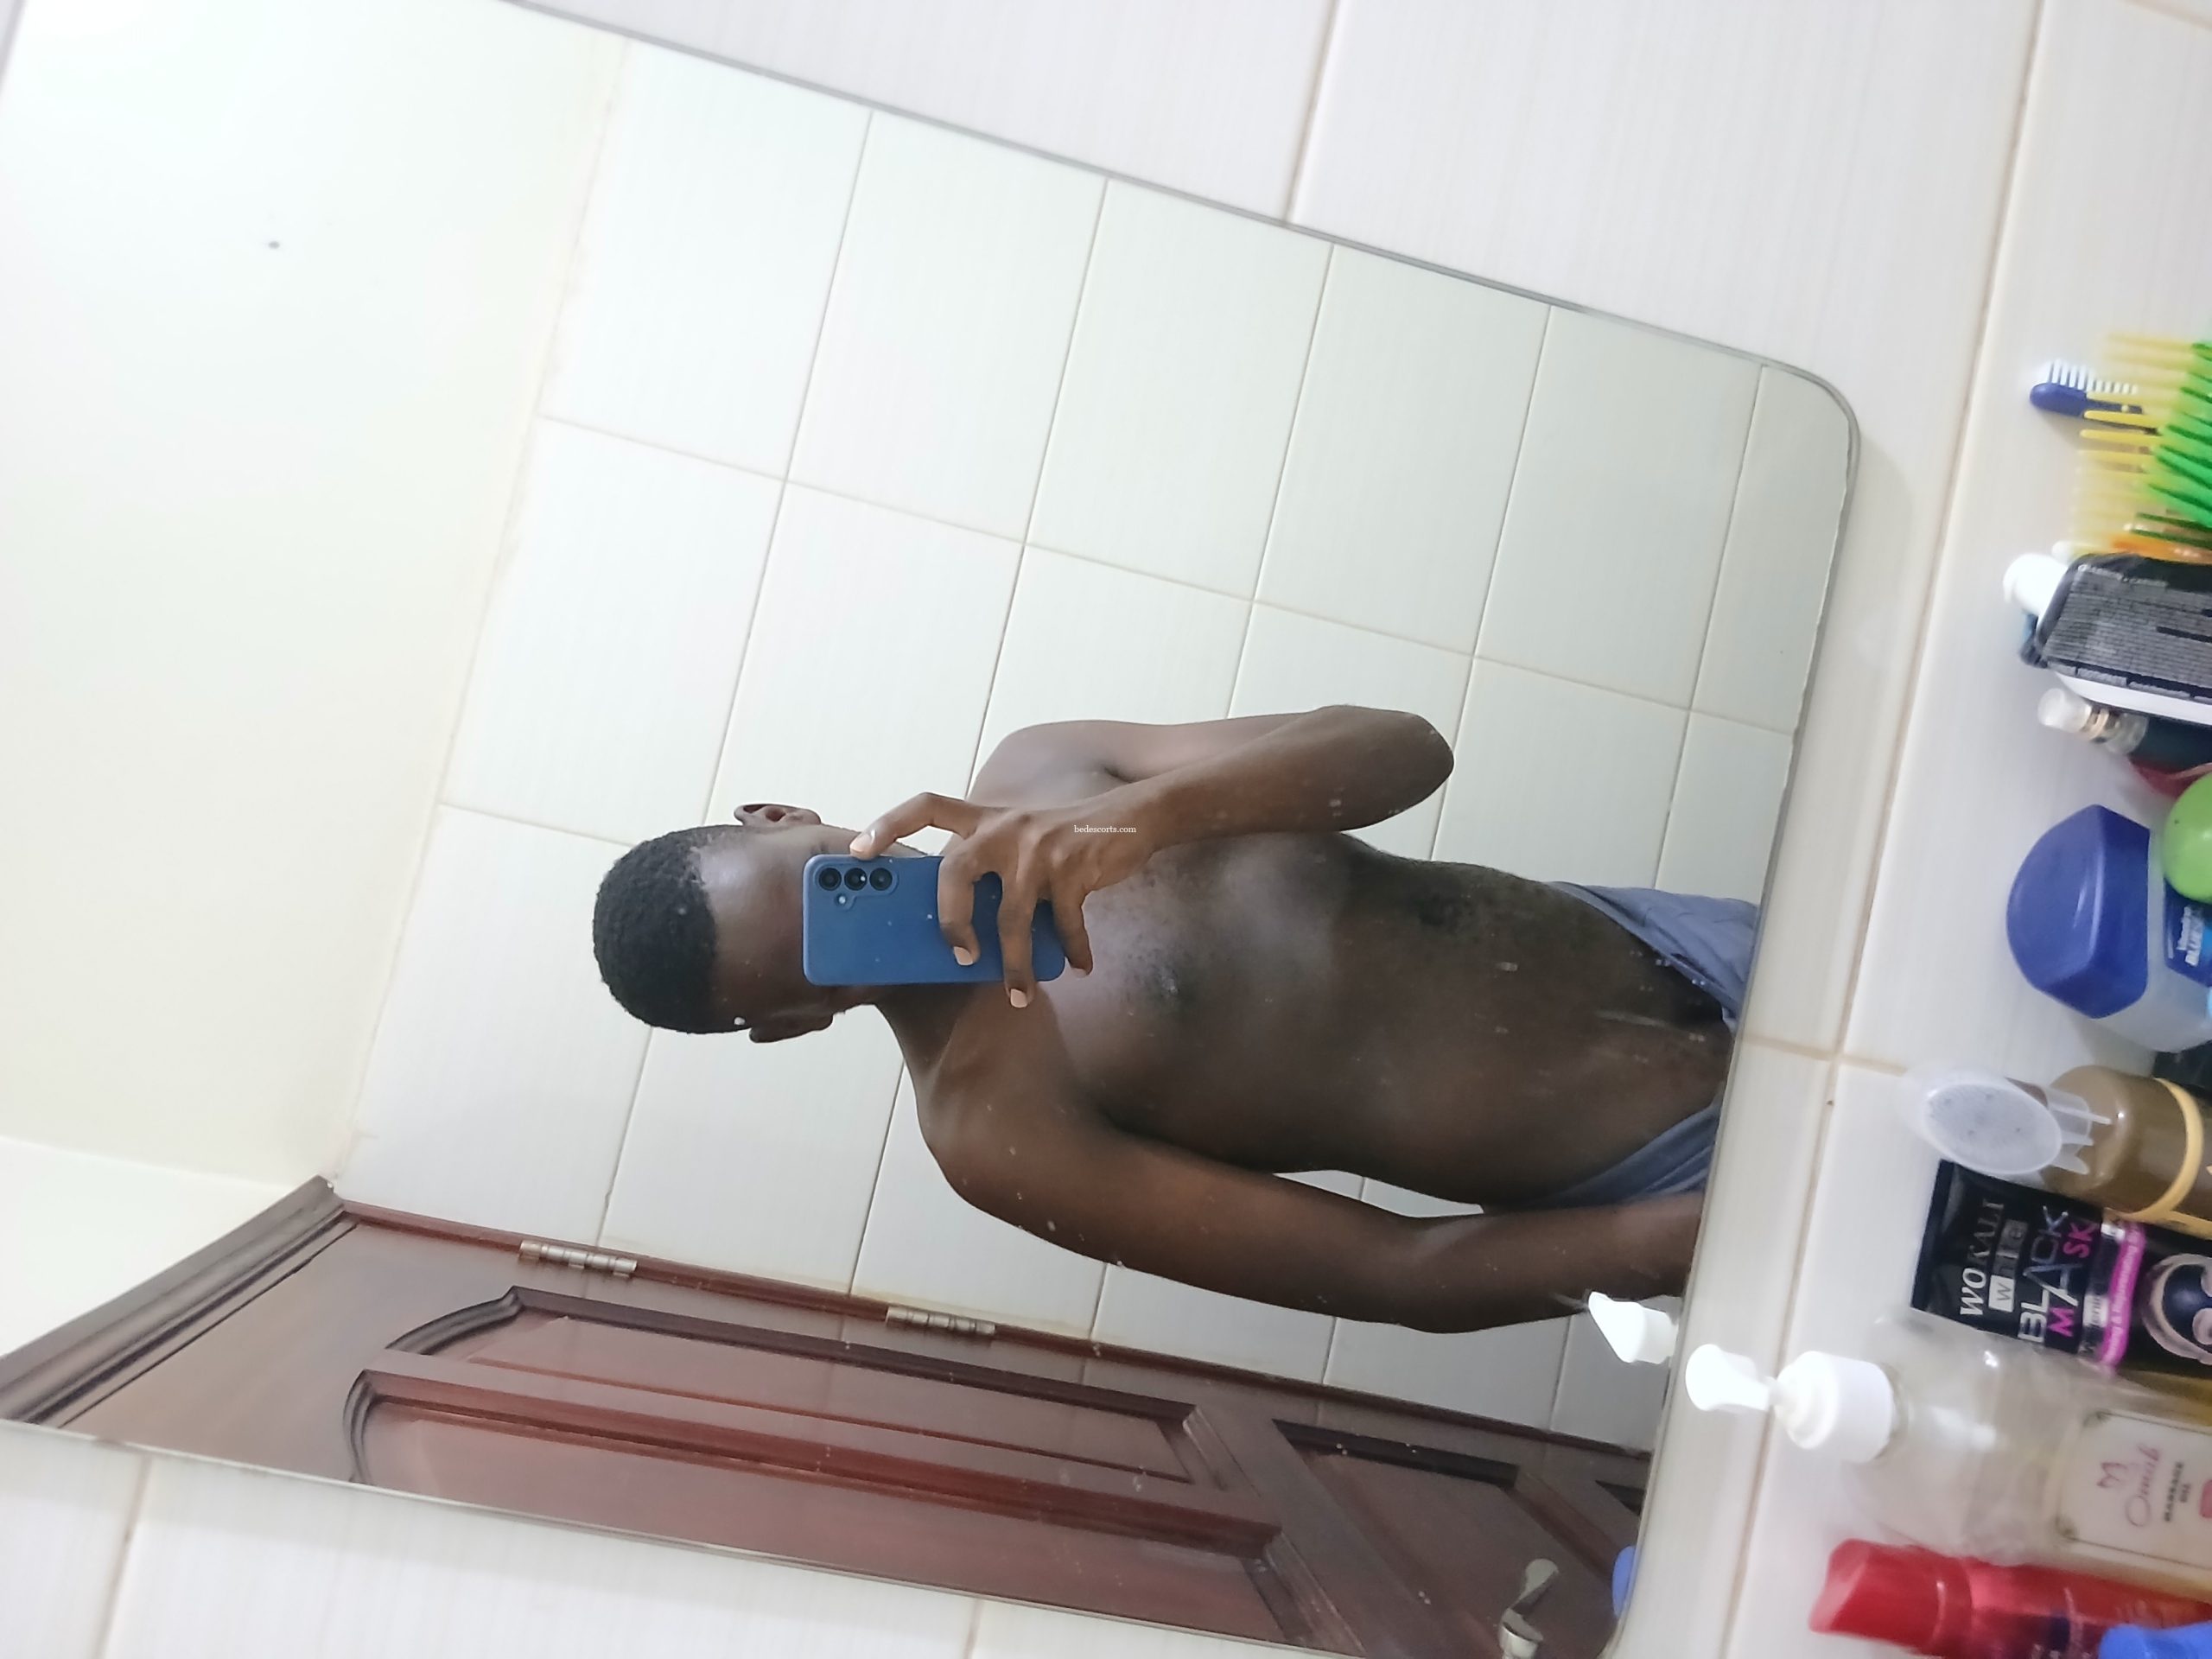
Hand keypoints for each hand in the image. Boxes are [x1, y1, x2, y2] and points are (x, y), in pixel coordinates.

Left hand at [850, 790, 1154, 1003]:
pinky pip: (1066, 923)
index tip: (858, 850)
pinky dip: (1073, 951)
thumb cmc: (1066, 837)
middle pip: (955, 868)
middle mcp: (1005, 828)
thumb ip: (990, 865)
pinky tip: (1079, 967)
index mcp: (985, 820)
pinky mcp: (1075, 866)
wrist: (1133, 816)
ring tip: (1021, 994)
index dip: (888, 825)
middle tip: (958, 957)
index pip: (926, 807)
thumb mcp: (1021, 838)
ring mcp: (1039, 847)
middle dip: (951, 919)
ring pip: (1013, 917)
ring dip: (1016, 964)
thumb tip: (959, 924)